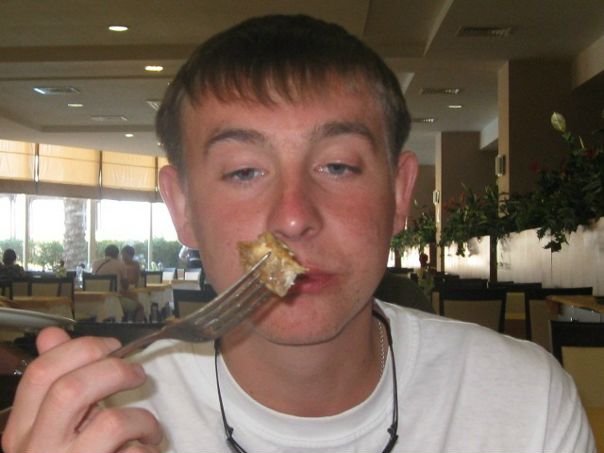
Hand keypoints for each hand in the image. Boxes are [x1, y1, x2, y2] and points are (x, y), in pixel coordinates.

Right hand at [2, 327, 162, 452]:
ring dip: (142, 418)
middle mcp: (37, 451)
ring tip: (148, 428)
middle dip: (114, 370)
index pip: (40, 374)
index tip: (112, 347)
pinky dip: (148, 449)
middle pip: (73, 390)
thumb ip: (54, 383)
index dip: (81, 349)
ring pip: (111, 423)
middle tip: (137, 374)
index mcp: (21, 432)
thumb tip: (51, 335)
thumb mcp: (51, 425)